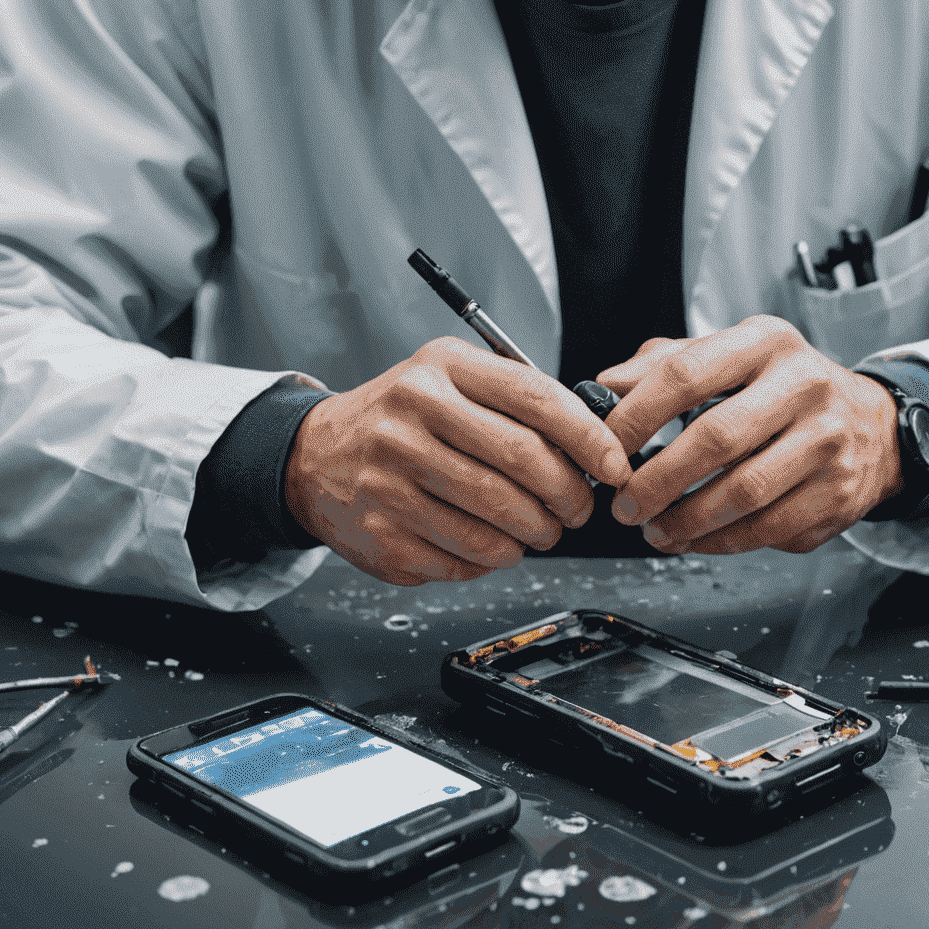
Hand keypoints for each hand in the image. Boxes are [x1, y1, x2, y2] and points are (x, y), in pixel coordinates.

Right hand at [284, 337, 631, 585]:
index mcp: (441, 368)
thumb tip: (591, 444)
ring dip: (535, 535)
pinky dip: (492, 559)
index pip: (535, 398)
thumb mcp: (452, 380)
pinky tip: (491, 544)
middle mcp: (411, 416)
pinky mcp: (382, 533)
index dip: (588, 436)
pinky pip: (463, 559)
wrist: (316, 455)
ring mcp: (391, 477)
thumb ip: (516, 401)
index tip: (613, 463)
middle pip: (522, 462)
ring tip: (539, 530)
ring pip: (497, 521)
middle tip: (577, 508)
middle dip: (568, 494)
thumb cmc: (403, 416)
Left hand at [598, 316, 902, 554]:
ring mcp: (827, 441)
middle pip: (715, 440)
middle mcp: (804, 385)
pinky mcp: (837, 492)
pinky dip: (719, 541)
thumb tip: (604, 388)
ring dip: (685, 520)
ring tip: (655, 527)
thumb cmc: (783, 388)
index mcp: (766, 342)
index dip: (636, 416)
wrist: (869, 425)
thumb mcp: (731, 356)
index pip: (686, 375)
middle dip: (657, 480)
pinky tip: (694, 538)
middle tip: (625, 503)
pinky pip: (767, 529)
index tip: (606, 447)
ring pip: (742, 493)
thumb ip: (665, 364)